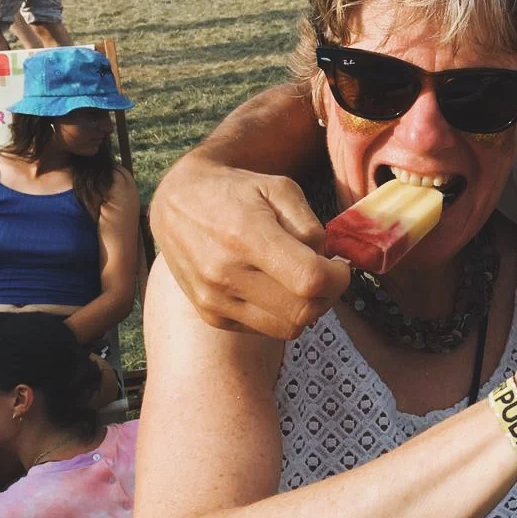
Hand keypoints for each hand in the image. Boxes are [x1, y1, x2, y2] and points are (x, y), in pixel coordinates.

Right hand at [149, 155, 345, 338]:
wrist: (177, 204)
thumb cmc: (235, 191)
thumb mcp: (280, 188)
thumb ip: (310, 226)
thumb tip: (327, 262)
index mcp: (246, 237)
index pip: (309, 279)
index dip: (338, 277)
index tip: (339, 264)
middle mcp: (225, 274)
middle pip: (304, 310)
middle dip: (329, 294)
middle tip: (327, 274)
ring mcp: (215, 300)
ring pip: (289, 328)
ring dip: (309, 309)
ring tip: (302, 281)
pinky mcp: (211, 315)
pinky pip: (266, 329)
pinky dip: (282, 314)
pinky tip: (276, 288)